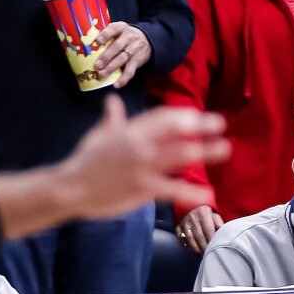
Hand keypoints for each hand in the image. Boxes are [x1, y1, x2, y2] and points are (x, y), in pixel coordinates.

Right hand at [57, 96, 229, 222]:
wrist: (69, 188)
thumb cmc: (85, 161)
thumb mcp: (99, 136)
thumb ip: (112, 119)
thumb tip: (112, 101)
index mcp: (130, 131)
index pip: (161, 117)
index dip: (182, 116)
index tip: (198, 117)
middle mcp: (139, 144)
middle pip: (176, 132)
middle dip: (201, 127)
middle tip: (221, 124)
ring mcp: (142, 166)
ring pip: (179, 155)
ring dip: (204, 151)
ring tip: (224, 149)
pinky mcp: (141, 188)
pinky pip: (171, 188)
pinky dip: (190, 191)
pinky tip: (207, 193)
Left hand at [95, 22, 152, 87]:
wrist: (147, 40)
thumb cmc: (125, 36)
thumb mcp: (118, 30)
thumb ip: (106, 34)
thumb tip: (85, 42)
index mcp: (122, 28)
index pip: (114, 29)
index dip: (106, 35)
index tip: (98, 41)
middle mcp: (129, 37)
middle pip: (117, 46)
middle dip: (106, 56)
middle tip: (97, 65)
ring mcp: (134, 49)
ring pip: (123, 59)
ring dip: (112, 67)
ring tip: (102, 74)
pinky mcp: (138, 60)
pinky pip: (131, 70)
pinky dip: (124, 78)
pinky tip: (117, 85)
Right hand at [177, 205, 223, 253]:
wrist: (188, 200)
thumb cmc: (205, 209)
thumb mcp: (214, 212)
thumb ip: (218, 222)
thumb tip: (224, 232)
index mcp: (204, 213)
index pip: (209, 230)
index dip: (212, 240)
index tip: (215, 248)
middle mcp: (193, 218)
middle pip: (199, 236)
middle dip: (204, 247)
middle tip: (208, 254)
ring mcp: (184, 222)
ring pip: (189, 238)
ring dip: (195, 248)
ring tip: (201, 252)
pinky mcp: (177, 225)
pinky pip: (180, 237)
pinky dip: (185, 245)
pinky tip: (191, 249)